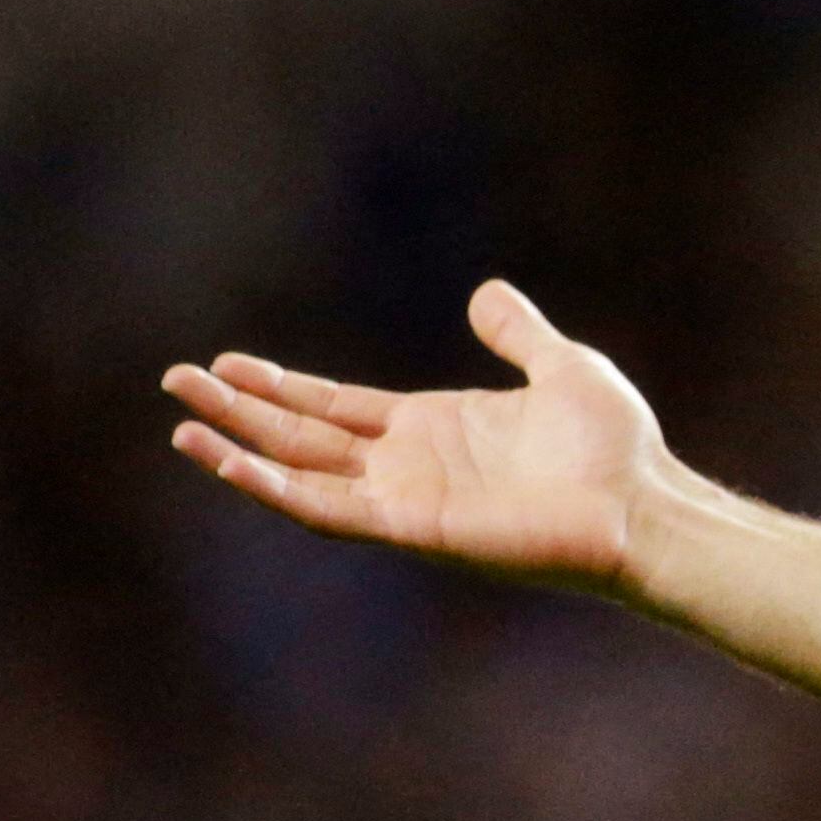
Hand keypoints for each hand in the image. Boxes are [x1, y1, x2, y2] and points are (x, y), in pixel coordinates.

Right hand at [165, 279, 666, 590]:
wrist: (644, 503)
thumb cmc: (616, 447)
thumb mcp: (563, 367)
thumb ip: (518, 333)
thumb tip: (487, 294)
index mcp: (434, 425)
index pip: (336, 405)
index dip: (281, 386)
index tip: (227, 364)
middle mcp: (410, 462)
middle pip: (303, 434)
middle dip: (240, 409)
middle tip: (177, 381)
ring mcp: (408, 496)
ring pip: (302, 473)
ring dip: (240, 450)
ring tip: (183, 424)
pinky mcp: (414, 526)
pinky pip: (331, 509)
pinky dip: (279, 489)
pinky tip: (234, 464)